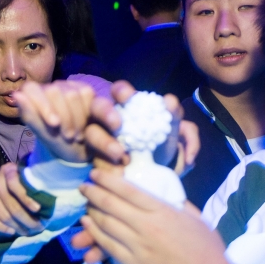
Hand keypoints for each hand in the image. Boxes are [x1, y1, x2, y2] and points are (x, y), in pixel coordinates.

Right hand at [0, 163, 42, 235]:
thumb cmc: (15, 183)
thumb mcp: (23, 178)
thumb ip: (31, 186)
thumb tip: (47, 204)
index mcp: (9, 170)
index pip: (15, 184)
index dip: (27, 199)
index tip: (38, 210)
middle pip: (11, 205)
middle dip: (27, 220)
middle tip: (37, 228)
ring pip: (2, 214)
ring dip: (16, 227)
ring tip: (26, 232)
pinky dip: (0, 227)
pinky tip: (10, 231)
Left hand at [14, 80, 94, 162]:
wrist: (79, 149)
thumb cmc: (57, 142)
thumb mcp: (43, 134)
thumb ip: (30, 115)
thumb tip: (17, 95)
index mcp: (32, 96)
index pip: (32, 89)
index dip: (44, 106)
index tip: (54, 124)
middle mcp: (48, 87)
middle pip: (55, 92)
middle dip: (64, 117)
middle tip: (67, 137)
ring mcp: (67, 86)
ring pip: (73, 94)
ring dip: (77, 120)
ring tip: (76, 135)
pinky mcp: (84, 89)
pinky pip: (87, 94)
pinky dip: (87, 114)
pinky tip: (85, 126)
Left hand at [78, 168, 242, 263]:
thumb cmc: (209, 252)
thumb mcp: (196, 219)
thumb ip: (178, 206)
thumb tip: (165, 196)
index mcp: (164, 211)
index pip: (128, 190)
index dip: (108, 179)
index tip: (96, 174)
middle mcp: (148, 226)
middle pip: (111, 204)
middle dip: (94, 193)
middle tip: (83, 186)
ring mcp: (139, 247)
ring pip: (106, 225)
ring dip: (91, 212)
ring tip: (84, 205)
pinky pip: (109, 247)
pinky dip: (95, 234)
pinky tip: (88, 227)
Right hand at [84, 81, 199, 174]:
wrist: (159, 167)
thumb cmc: (161, 140)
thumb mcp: (170, 128)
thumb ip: (172, 113)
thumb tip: (169, 101)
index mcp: (126, 105)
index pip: (119, 90)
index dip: (121, 91)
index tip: (127, 97)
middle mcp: (108, 118)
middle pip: (97, 107)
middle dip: (105, 113)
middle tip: (117, 124)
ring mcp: (99, 137)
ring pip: (92, 134)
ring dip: (104, 143)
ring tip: (122, 156)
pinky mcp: (97, 157)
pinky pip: (95, 159)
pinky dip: (108, 166)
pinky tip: (120, 172)